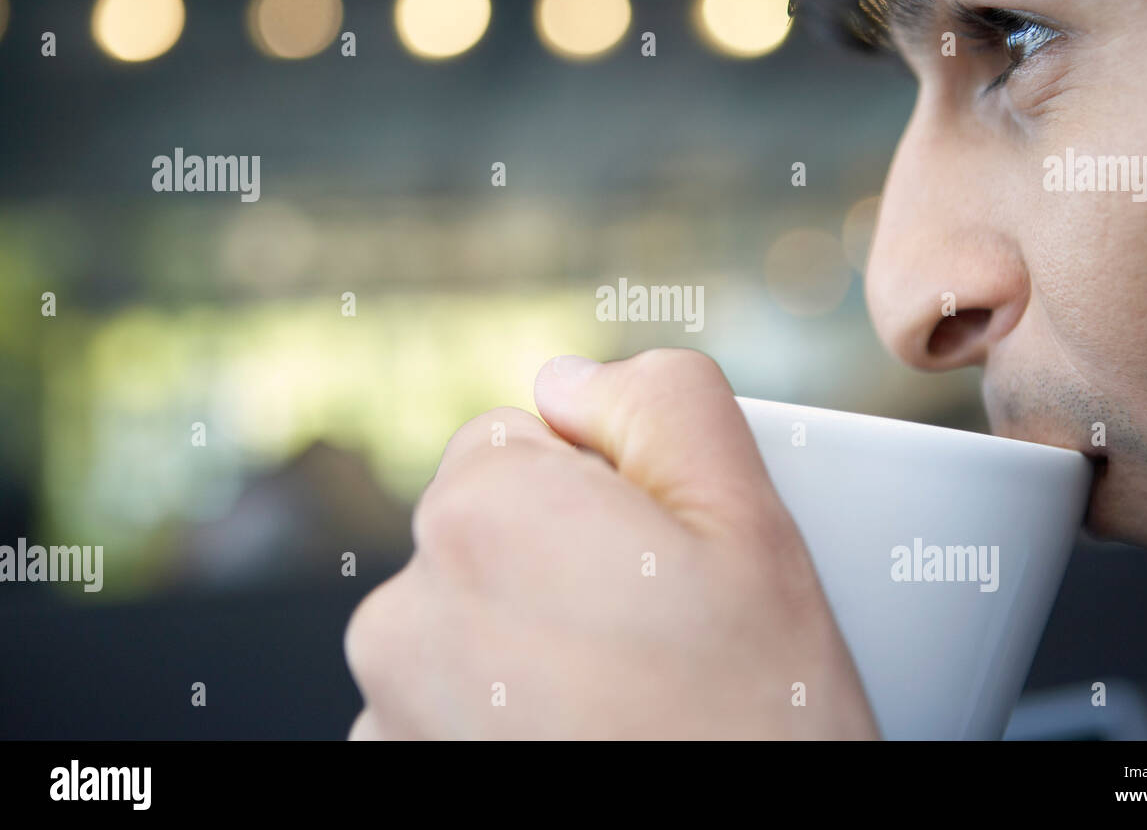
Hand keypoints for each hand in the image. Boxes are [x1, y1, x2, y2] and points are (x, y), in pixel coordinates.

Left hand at [344, 348, 877, 738]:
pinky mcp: (395, 773)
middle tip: (651, 640)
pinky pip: (442, 708)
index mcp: (480, 514)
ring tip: (620, 707)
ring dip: (524, 647)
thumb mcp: (751, 521)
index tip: (657, 565)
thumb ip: (660, 400)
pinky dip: (495, 720)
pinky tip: (578, 742)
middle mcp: (401, 611)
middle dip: (556, 563)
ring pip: (465, 621)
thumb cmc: (756, 723)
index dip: (600, 491)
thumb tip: (567, 379)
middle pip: (482, 530)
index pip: (515, 440)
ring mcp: (385, 712)